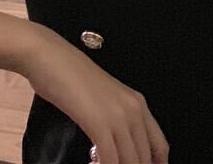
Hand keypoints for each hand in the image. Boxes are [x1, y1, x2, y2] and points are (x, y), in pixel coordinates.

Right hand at [20, 22, 169, 163]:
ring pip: (130, 161)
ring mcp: (118, 116)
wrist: (52, 58)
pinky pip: (110, 160)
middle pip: (145, 158)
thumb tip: (120, 150)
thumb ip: (116, 122)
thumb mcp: (104, 100)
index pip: (160, 146)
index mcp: (138, 103)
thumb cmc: (71, 78)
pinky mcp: (99, 122)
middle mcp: (134, 109)